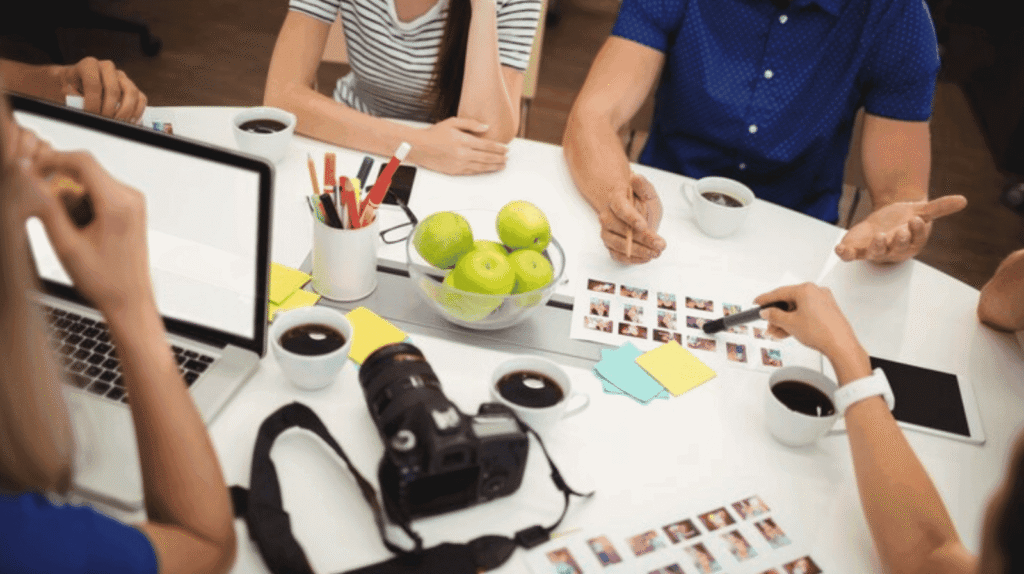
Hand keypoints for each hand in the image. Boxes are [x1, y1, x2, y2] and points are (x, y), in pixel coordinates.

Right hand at [25, 147, 153, 316]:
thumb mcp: (66, 245)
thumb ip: (46, 209)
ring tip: (76, 235)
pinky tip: (86, 234)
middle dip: (62, 189)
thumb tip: (30, 181)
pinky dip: (84, 208)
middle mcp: (131, 198)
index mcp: (118, 204)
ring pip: (90, 185)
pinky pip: (99, 195)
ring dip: (73, 202)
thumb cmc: (105, 281)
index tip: (32, 169)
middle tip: (51, 215)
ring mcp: (134, 203)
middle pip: (86, 172)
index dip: (52, 160)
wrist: (130, 300)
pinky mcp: (132, 209)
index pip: (82, 161)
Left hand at [60, 57, 147, 121]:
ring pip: (132, 93)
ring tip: (117, 123)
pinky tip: (129, 121)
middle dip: (109, 110)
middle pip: (114, 89)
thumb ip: (75, 101)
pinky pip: (141, 98)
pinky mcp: (131, 87)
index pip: (94, 84)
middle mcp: (107, 68)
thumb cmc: (71, 88)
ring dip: (125, 112)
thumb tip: (87, 115)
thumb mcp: (66, 92)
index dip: (92, 103)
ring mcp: (121, 77)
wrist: (74, 83)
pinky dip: (137, 112)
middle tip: (104, 121)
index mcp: (89, 65)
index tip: (90, 115)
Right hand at [411, 117, 507, 174]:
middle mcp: (462, 153)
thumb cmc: (435, 133)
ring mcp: (459, 164)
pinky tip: (488, 169)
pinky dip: (483, 171)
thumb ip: (471, 124)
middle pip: (486, 157)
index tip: (506, 149)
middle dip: (499, 158)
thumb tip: (486, 127)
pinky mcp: (455, 171)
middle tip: (507, 158)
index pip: (486, 145)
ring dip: (494, 166)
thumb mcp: (453, 122)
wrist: (419, 147)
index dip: (498, 148)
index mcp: (463, 140)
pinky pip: (472, 172)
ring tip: (502, 165)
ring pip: (481, 166)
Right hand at [598, 172, 664, 263]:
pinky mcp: (610, 245)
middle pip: (618, 228)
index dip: (630, 217)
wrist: (635, 213)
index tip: (643, 226)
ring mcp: (607, 232)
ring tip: (655, 252)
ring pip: (616, 244)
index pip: (619, 207)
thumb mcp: (648, 192)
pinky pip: (616, 255)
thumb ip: (644, 186)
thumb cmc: (640, 202)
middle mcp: (607, 216)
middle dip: (640, 238)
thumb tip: (636, 178)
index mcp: (616, 198)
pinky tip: (646, 258)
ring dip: (637, 251)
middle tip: (658, 243)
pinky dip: (631, 259)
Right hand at [754, 283, 862, 361]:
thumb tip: (767, 312)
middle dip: (777, 315)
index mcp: (806, 289)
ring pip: (798, 309)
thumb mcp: (790, 323)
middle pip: (789, 302)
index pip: (780, 292)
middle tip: (768, 324)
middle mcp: (816, 292)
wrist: (840, 345)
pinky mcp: (828, 311)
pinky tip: (788, 331)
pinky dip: (797, 321)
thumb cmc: (821, 332)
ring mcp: (823, 302)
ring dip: (785, 321)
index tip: (757, 302)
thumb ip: (774, 316)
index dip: (766, 299)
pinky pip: (807, 313)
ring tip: (776, 332)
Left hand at [835, 195, 966, 262]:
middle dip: (898, 240)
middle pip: (897, 248)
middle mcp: (893, 250)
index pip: (915, 239)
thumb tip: (964, 200)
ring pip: (875, 252)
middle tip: (900, 231)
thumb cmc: (904, 220)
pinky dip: (844, 254)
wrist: (884, 221)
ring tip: (879, 236)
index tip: (917, 219)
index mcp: (910, 242)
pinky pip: (850, 255)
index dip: (917, 230)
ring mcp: (873, 250)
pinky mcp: (857, 249)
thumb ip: (940, 207)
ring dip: (877, 246)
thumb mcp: (921, 211)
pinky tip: (840, 249)